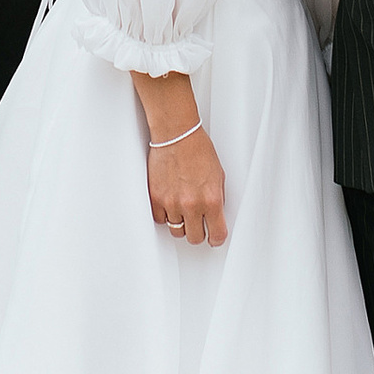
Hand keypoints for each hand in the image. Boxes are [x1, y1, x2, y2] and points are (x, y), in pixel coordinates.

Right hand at [147, 129, 227, 245]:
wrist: (177, 135)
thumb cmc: (198, 149)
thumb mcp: (218, 176)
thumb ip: (217, 199)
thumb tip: (216, 216)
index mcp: (211, 199)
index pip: (217, 234)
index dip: (216, 238)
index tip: (214, 237)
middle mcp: (191, 204)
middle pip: (194, 238)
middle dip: (198, 233)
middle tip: (198, 225)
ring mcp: (171, 203)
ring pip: (176, 231)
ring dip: (181, 224)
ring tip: (183, 212)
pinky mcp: (155, 198)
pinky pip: (160, 219)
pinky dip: (165, 215)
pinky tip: (170, 205)